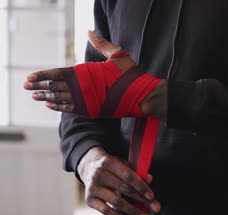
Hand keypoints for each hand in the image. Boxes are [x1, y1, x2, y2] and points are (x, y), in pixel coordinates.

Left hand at [24, 30, 166, 119]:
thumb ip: (101, 44)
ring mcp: (86, 101)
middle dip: (39, 87)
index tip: (31, 77)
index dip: (43, 75)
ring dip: (46, 98)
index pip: (57, 73)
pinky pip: (70, 109)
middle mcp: (82, 88)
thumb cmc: (131, 75)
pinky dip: (59, 107)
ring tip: (35, 97)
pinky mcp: (91, 111)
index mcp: (85, 73)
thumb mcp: (117, 55)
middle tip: (27, 87)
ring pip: (60, 99)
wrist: (142, 96)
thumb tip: (89, 31)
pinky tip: (51, 106)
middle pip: (54, 87)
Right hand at [78, 147, 160, 214]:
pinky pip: (106, 211)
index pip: (128, 176)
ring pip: (116, 202)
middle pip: (124, 190)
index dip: (141, 187)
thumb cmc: (113, 167)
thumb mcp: (123, 164)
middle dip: (141, 200)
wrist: (89, 166)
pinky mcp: (89, 200)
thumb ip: (136, 171)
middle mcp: (99, 174)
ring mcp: (92, 188)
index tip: (152, 196)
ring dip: (133, 211)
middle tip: (155, 208)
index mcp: (109, 162)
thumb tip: (149, 179)